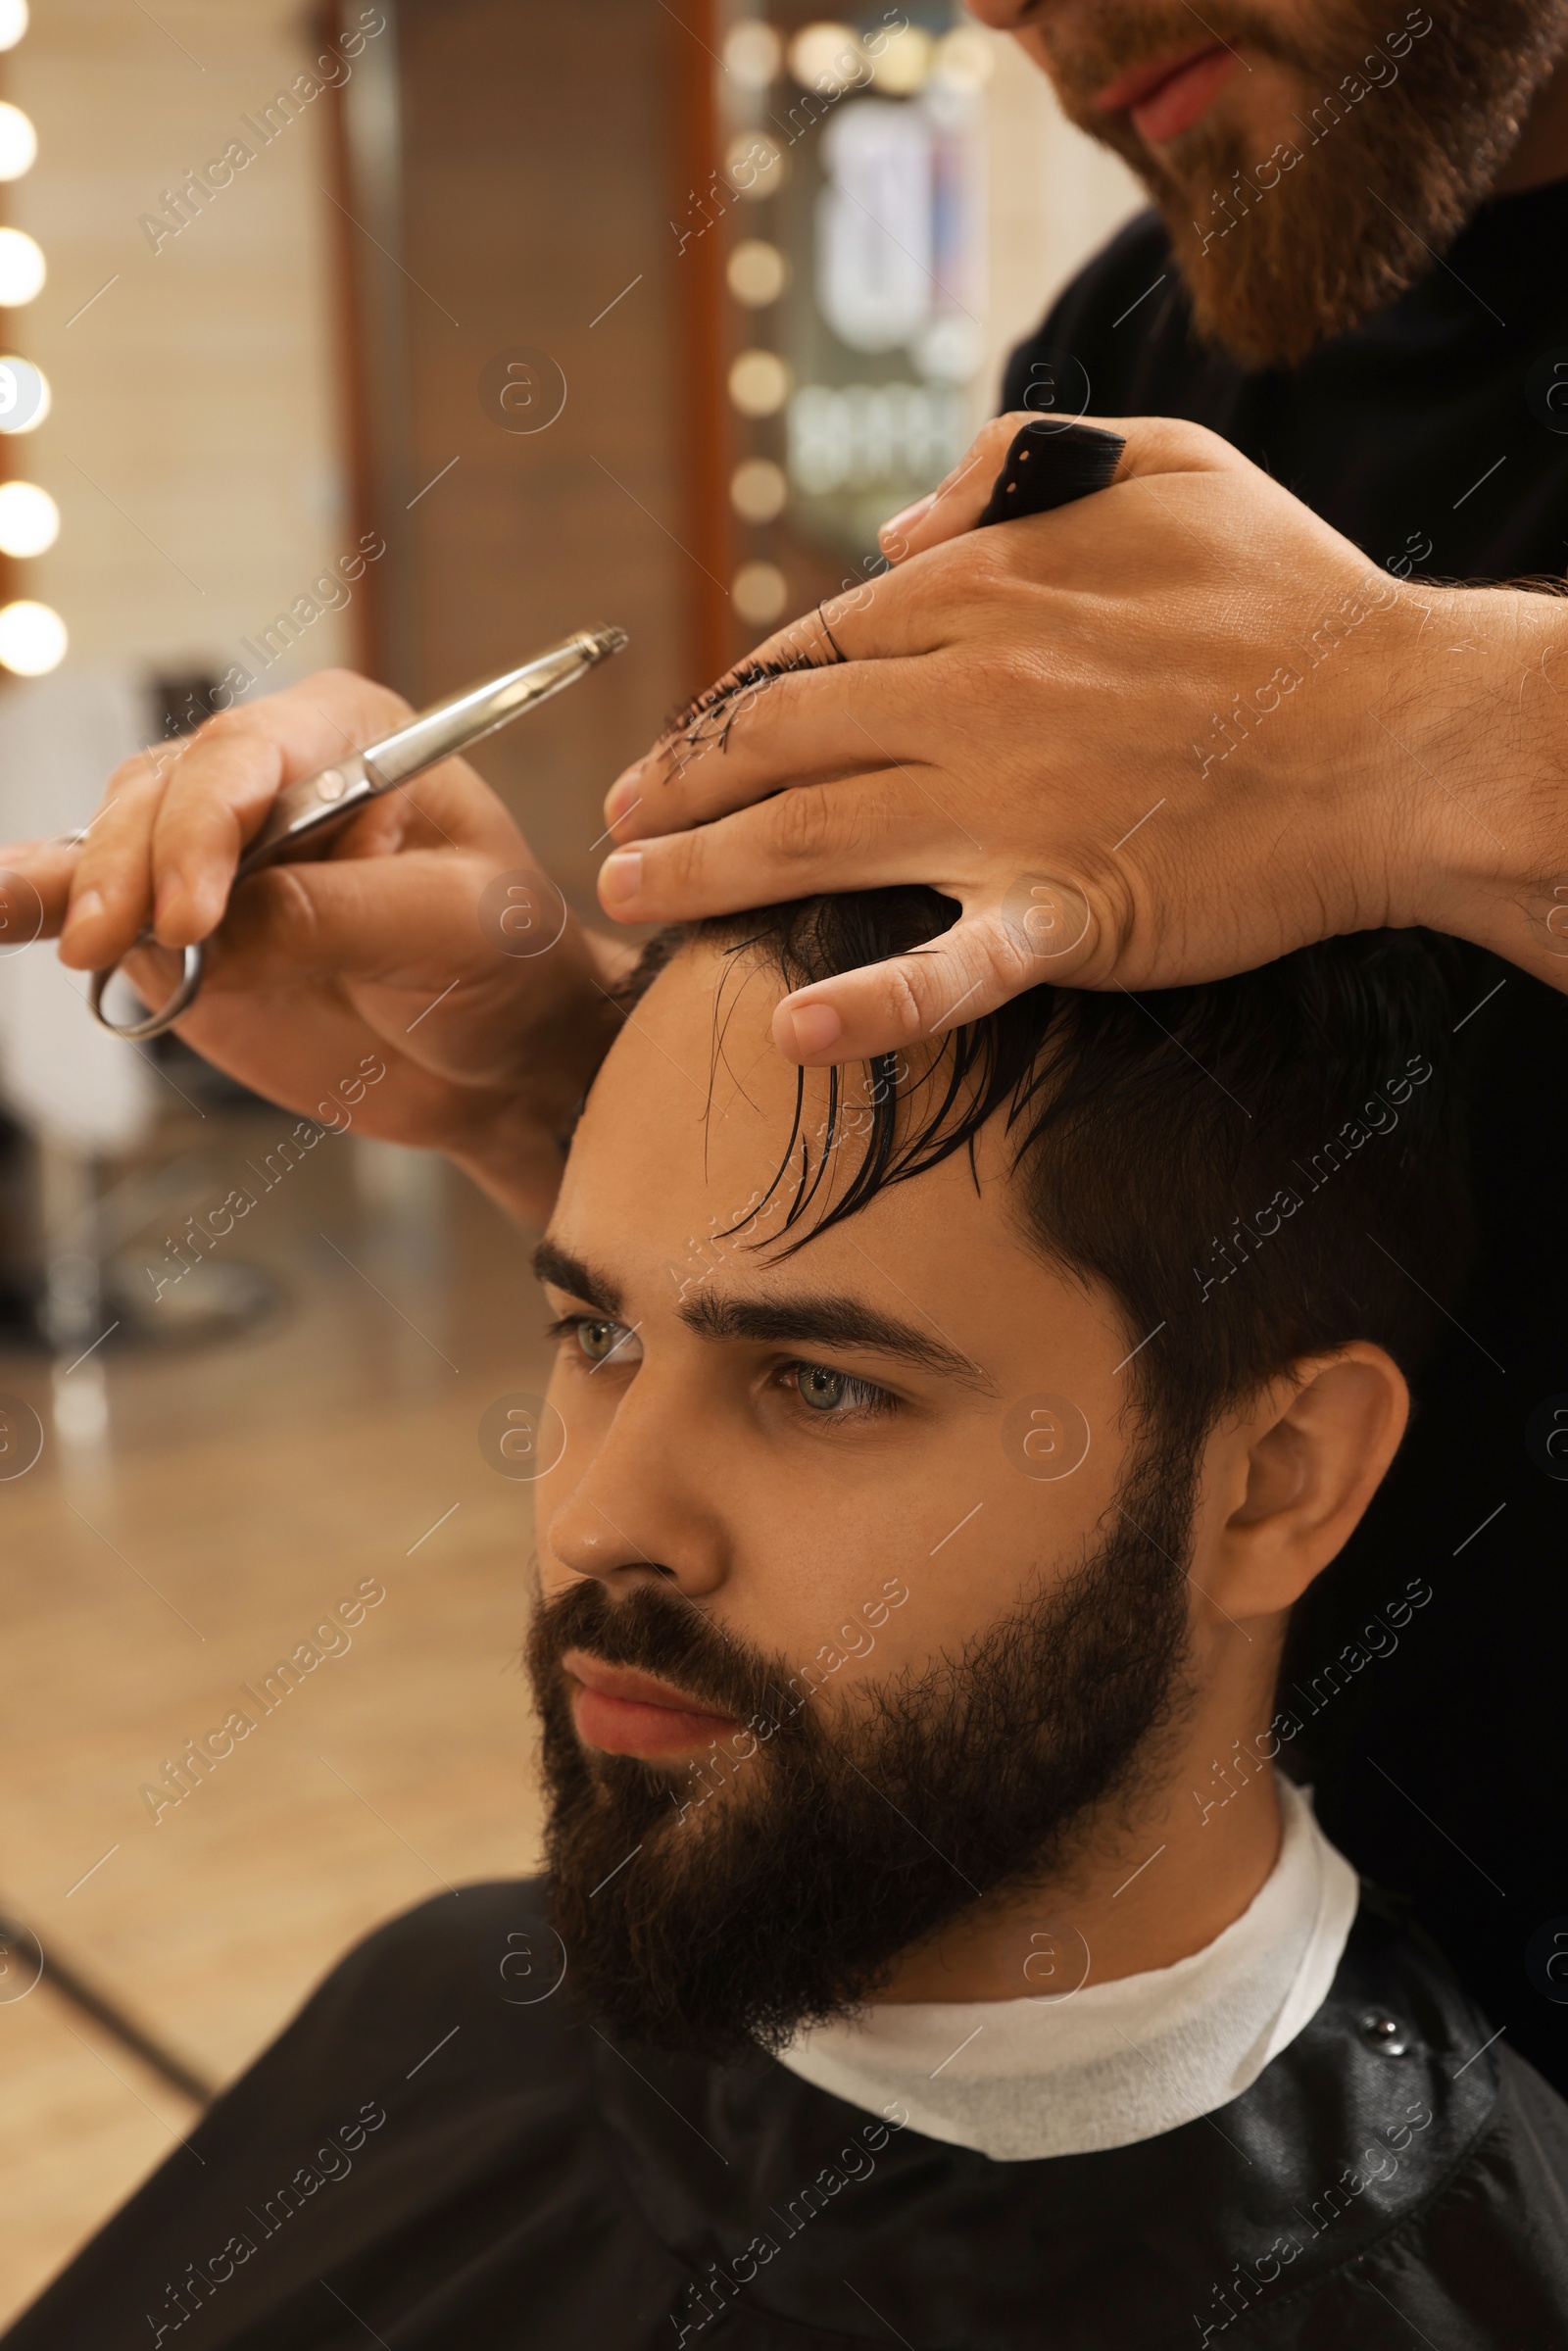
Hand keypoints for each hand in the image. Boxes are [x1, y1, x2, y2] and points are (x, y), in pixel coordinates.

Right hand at [0, 669, 634, 1219]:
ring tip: (86, 951)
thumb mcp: (456, 930)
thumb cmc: (505, 962)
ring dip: (91, 897)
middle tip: (134, 944)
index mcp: (349, 739)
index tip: (196, 914)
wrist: (497, 1051)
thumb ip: (342, 917)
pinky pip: (87, 902)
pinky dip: (30, 902)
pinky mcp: (176, 926)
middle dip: (136, 867)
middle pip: (162, 794)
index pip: (249, 753)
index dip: (205, 824)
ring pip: (116, 847)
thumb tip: (225, 928)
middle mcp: (267, 778)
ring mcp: (211, 852)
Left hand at [595, 414, 1567, 1064]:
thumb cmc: (1295, 597)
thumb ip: (1014, 467)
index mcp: (983, 592)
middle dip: (680, 788)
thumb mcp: (1161, 466)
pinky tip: (792, 1033)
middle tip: (616, 832)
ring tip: (631, 903)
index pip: (813, 651)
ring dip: (706, 875)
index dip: (732, 703)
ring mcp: (1012, 807)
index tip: (687, 743)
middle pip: (780, 743)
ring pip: (816, 837)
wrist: (1404, 728)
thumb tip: (896, 522)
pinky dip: (873, 1004)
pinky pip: (952, 965)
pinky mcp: (1070, 908)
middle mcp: (971, 694)